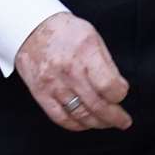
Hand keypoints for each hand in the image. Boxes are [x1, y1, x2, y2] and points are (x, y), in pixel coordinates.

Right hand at [14, 12, 131, 132]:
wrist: (31, 28)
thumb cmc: (66, 31)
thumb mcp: (92, 36)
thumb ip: (105, 63)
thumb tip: (118, 87)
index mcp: (85, 52)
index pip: (108, 85)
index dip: (120, 94)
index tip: (122, 93)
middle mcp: (69, 70)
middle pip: (97, 105)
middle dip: (114, 117)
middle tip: (123, 121)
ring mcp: (53, 84)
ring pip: (80, 115)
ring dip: (98, 123)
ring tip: (107, 123)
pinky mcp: (41, 94)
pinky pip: (61, 118)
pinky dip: (76, 125)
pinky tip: (86, 124)